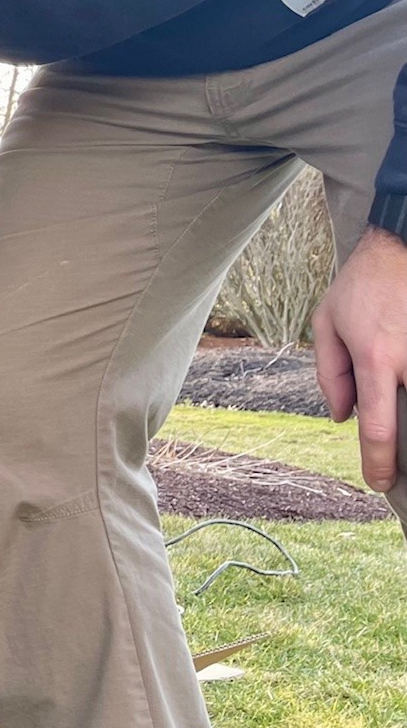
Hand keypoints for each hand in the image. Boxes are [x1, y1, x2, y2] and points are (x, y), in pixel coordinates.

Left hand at [313, 227, 406, 494]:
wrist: (401, 246)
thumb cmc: (362, 285)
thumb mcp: (328, 322)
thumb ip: (331, 373)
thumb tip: (342, 418)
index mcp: (375, 356)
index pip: (377, 424)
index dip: (379, 461)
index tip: (380, 481)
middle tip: (402, 468)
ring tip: (401, 431)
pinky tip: (406, 407)